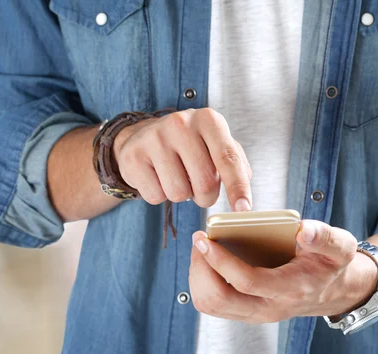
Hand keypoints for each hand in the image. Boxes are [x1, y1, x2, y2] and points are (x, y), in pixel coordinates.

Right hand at [113, 108, 252, 209]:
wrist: (144, 136)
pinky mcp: (134, 156)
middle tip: (198, 188)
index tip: (243, 209)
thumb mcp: (216, 144)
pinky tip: (158, 177)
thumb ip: (236, 164)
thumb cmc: (189, 144)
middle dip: (206, 196)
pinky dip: (160, 195)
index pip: (228, 158)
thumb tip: (244, 194)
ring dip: (182, 196)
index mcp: (208, 119)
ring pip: (179, 193)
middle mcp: (181, 123)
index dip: (238, 187)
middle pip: (205, 183)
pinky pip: (156, 196)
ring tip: (177, 177)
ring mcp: (155, 138)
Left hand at [188, 220, 377, 322]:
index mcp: (290, 289)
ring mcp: (254, 313)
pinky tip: (208, 259)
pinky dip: (203, 281)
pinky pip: (213, 303)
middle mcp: (269, 307)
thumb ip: (325, 238)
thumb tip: (303, 230)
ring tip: (202, 248)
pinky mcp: (244, 311)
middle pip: (219, 300)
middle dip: (201, 269)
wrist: (330, 291)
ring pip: (211, 305)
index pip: (247, 282)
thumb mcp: (340, 247)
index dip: (221, 261)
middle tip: (200, 241)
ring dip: (198, 276)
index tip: (205, 239)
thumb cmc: (329, 265)